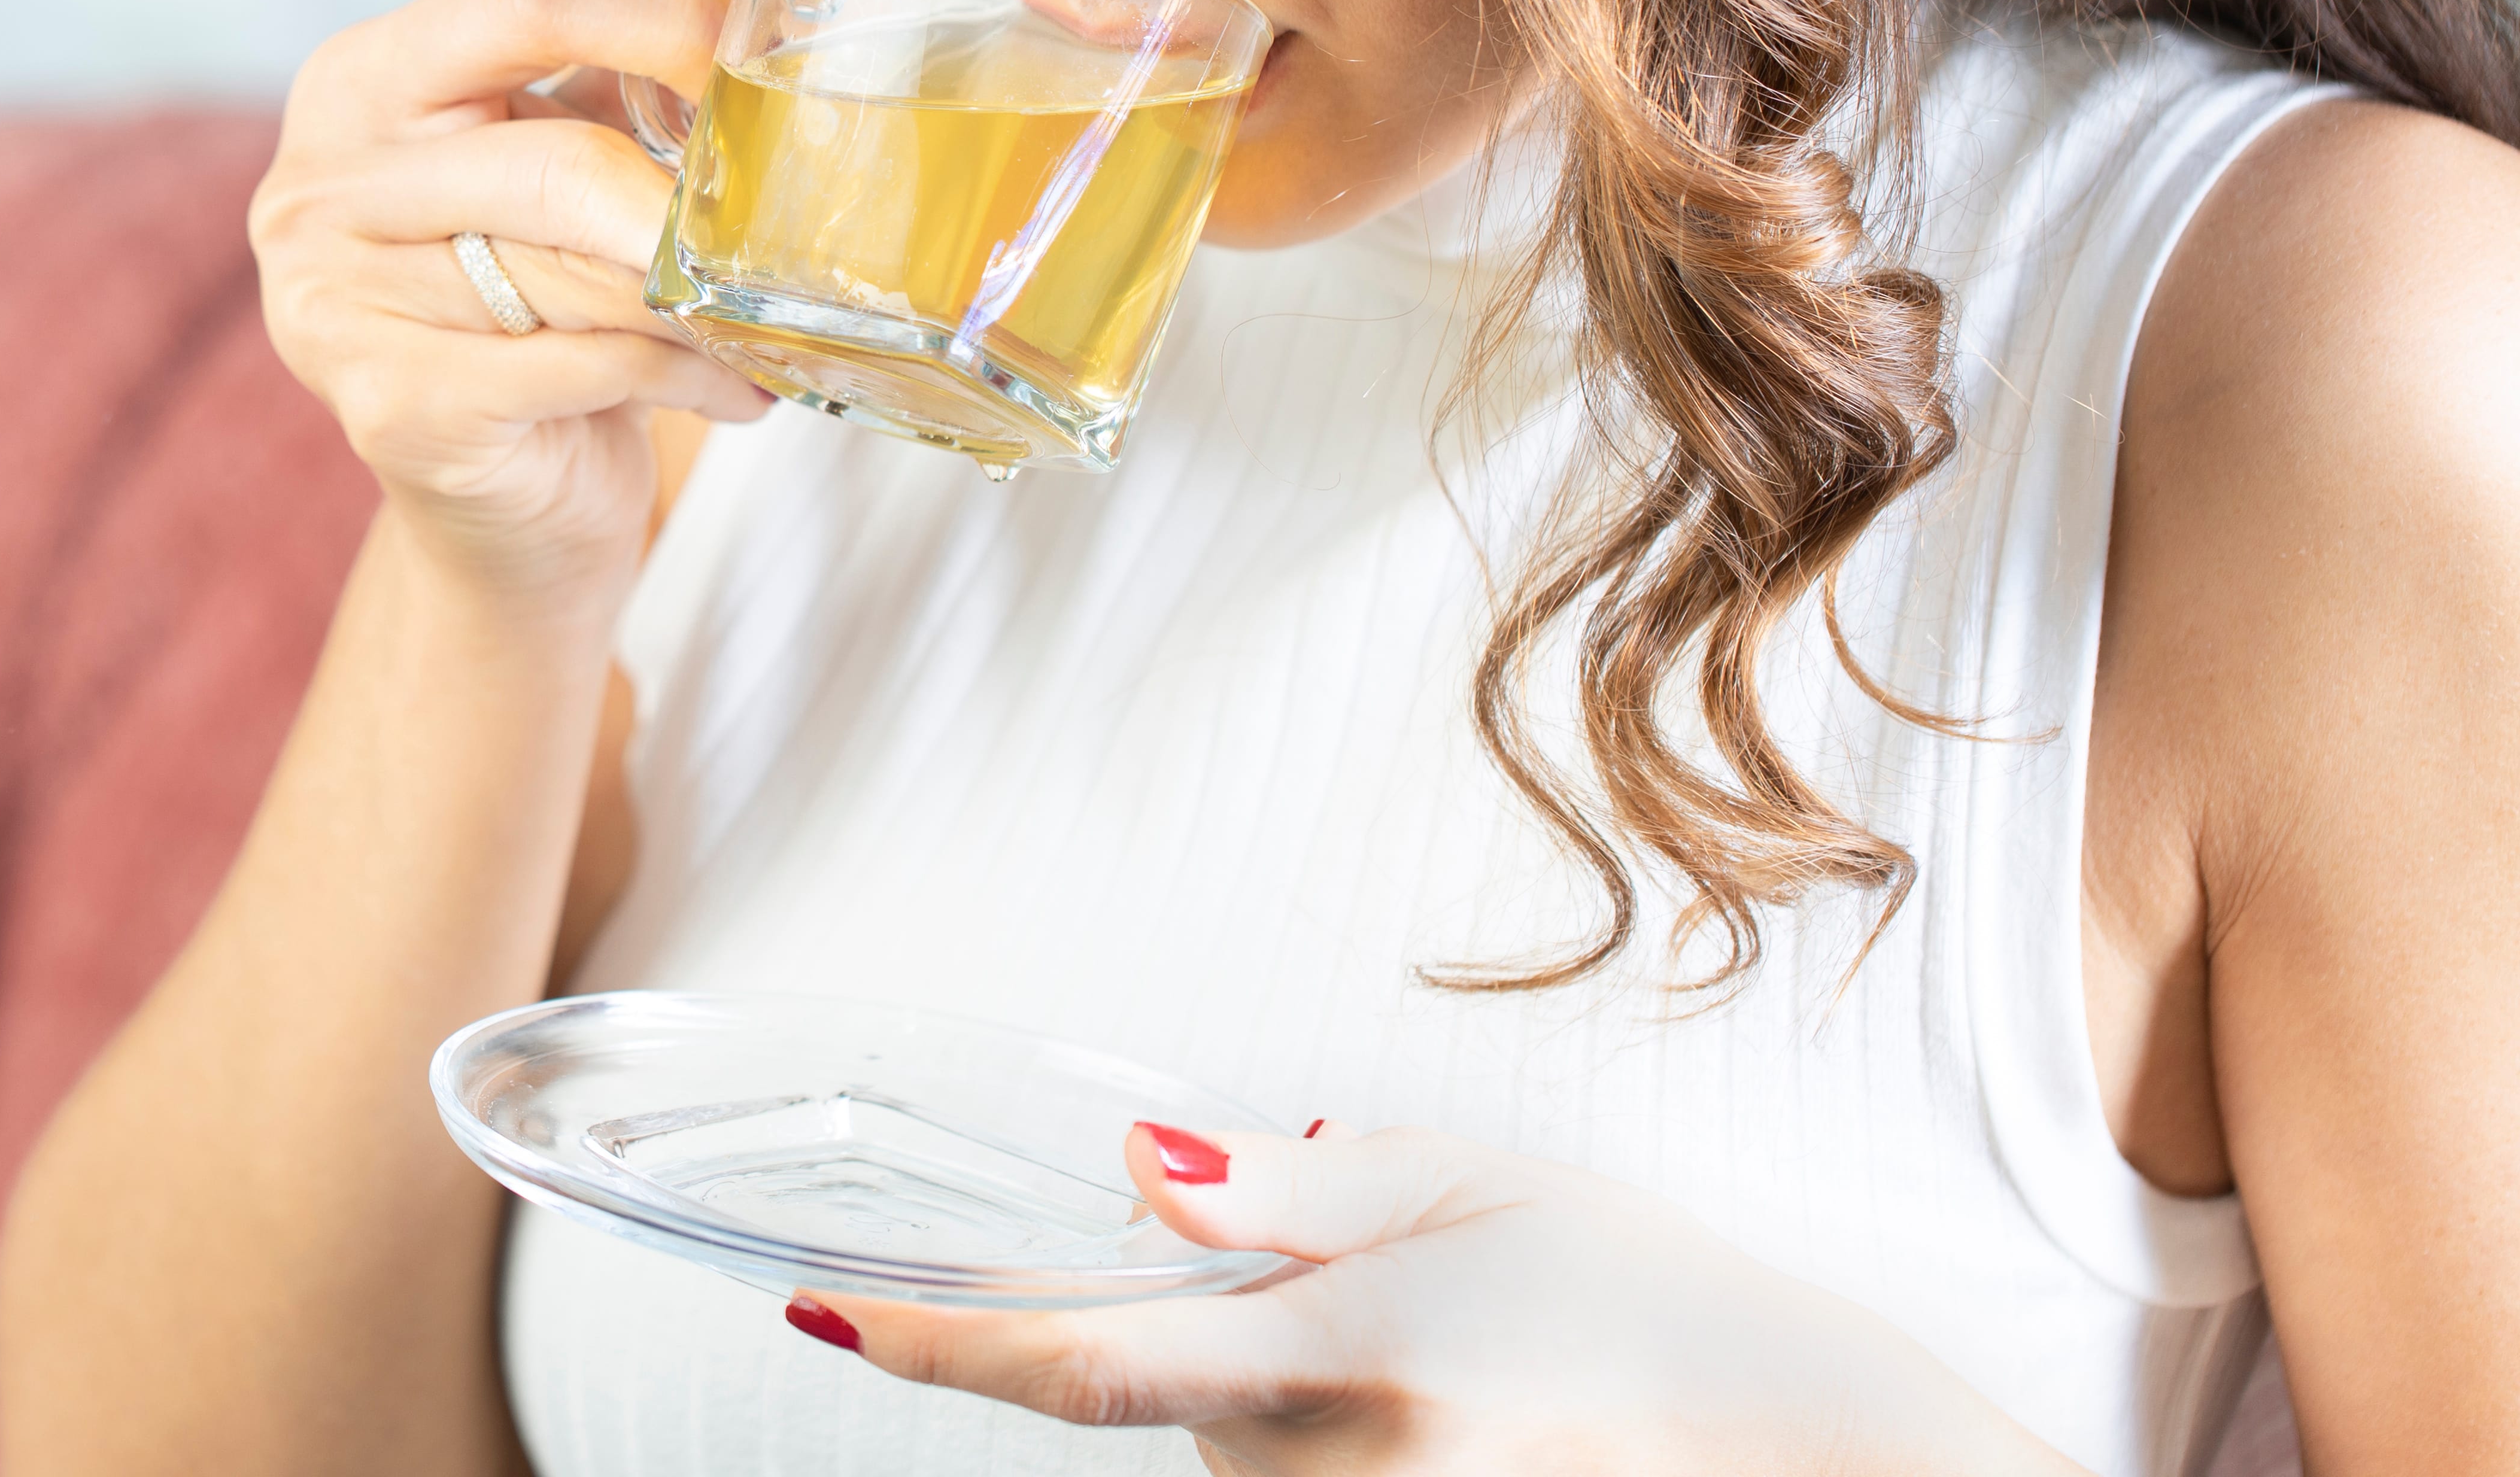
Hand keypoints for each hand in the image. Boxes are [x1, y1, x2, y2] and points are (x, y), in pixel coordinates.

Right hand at [250, 0, 771, 597]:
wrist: (499, 494)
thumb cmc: (539, 298)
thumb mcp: (575, 135)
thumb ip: (632, 26)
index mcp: (360, 80)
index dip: (663, 14)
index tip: (760, 59)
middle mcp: (318, 182)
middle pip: (555, 155)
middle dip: (692, 194)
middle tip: (789, 217)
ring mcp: (334, 299)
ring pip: (577, 275)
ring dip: (702, 302)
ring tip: (772, 315)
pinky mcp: (387, 407)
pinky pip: (582, 368)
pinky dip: (685, 375)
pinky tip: (732, 385)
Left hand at [788, 1123, 2080, 1476]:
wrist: (1801, 1438)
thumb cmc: (1642, 1297)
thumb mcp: (1463, 1188)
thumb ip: (1281, 1190)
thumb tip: (1137, 1168)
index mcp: (1357, 1364)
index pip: (1085, 1364)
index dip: (934, 1349)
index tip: (815, 1319)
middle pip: (1167, 1406)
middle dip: (1204, 1333)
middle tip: (1351, 1284)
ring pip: (1232, 1456)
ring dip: (1273, 1393)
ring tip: (1430, 1349)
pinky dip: (1319, 1439)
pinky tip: (1433, 1400)